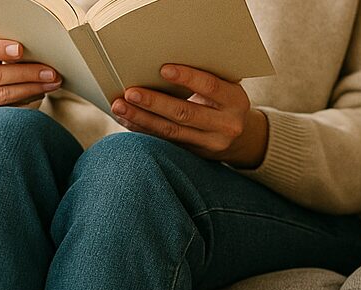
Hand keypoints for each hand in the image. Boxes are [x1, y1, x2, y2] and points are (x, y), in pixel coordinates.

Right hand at [0, 39, 62, 113]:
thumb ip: (3, 46)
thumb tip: (34, 42)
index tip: (20, 49)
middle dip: (26, 73)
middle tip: (50, 72)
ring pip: (4, 95)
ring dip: (32, 88)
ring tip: (52, 83)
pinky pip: (8, 112)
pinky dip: (28, 103)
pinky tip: (41, 94)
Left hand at [110, 64, 268, 167]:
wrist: (240, 137)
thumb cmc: (226, 101)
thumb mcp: (227, 87)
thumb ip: (207, 79)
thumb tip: (163, 63)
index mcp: (235, 101)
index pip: (210, 87)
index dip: (187, 78)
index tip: (163, 69)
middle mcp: (225, 126)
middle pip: (184, 113)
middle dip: (154, 103)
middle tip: (130, 93)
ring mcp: (209, 144)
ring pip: (170, 132)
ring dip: (142, 119)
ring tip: (120, 107)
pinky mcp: (193, 154)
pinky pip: (165, 142)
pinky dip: (144, 130)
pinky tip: (127, 121)